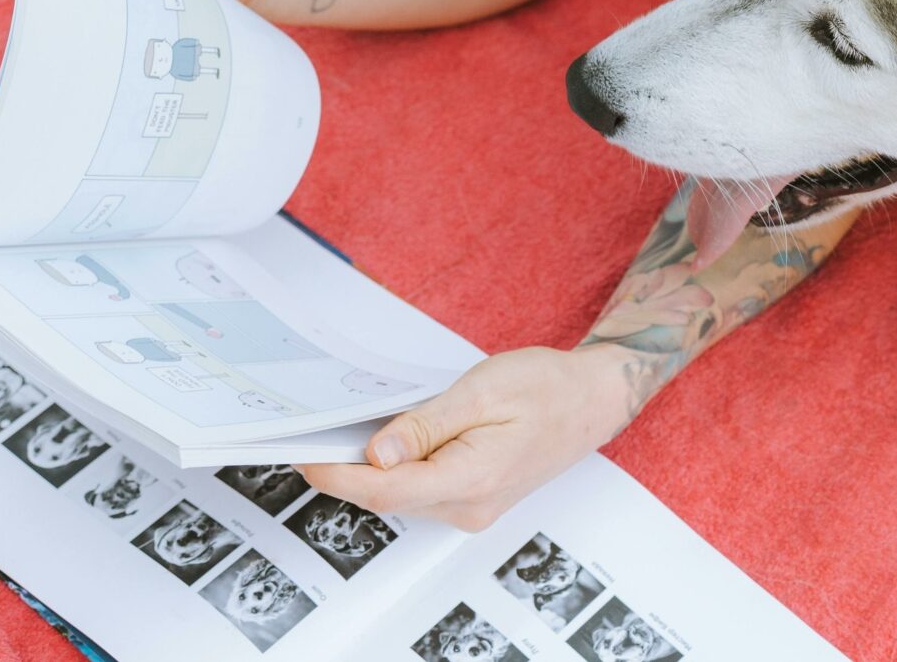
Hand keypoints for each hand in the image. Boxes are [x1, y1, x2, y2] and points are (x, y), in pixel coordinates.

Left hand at [298, 346, 633, 531]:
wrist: (593, 399)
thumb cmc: (547, 388)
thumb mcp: (481, 392)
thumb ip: (425, 425)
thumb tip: (376, 453)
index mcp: (473, 480)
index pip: (385, 490)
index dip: (336, 474)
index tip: (303, 452)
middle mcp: (469, 506)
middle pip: (387, 497)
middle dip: (346, 468)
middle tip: (315, 431)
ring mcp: (472, 508)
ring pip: (401, 495)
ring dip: (371, 469)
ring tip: (350, 427)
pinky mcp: (472, 499)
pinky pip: (420, 490)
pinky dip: (397, 468)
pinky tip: (390, 441)